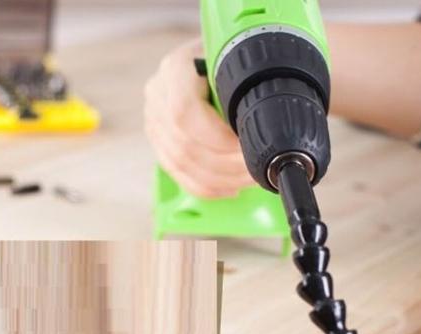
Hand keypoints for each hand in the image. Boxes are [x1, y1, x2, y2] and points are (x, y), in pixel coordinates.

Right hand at [144, 38, 252, 198]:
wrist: (212, 59)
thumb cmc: (231, 58)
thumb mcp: (238, 60)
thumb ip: (243, 82)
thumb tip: (265, 116)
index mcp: (176, 69)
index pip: (184, 112)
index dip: (216, 137)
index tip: (244, 145)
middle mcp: (158, 96)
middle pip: (185, 146)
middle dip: (226, 164)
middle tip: (256, 168)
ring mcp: (155, 122)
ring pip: (183, 165)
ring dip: (221, 179)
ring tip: (250, 178)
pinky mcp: (160, 144)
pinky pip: (180, 176)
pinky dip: (208, 188)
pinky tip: (231, 188)